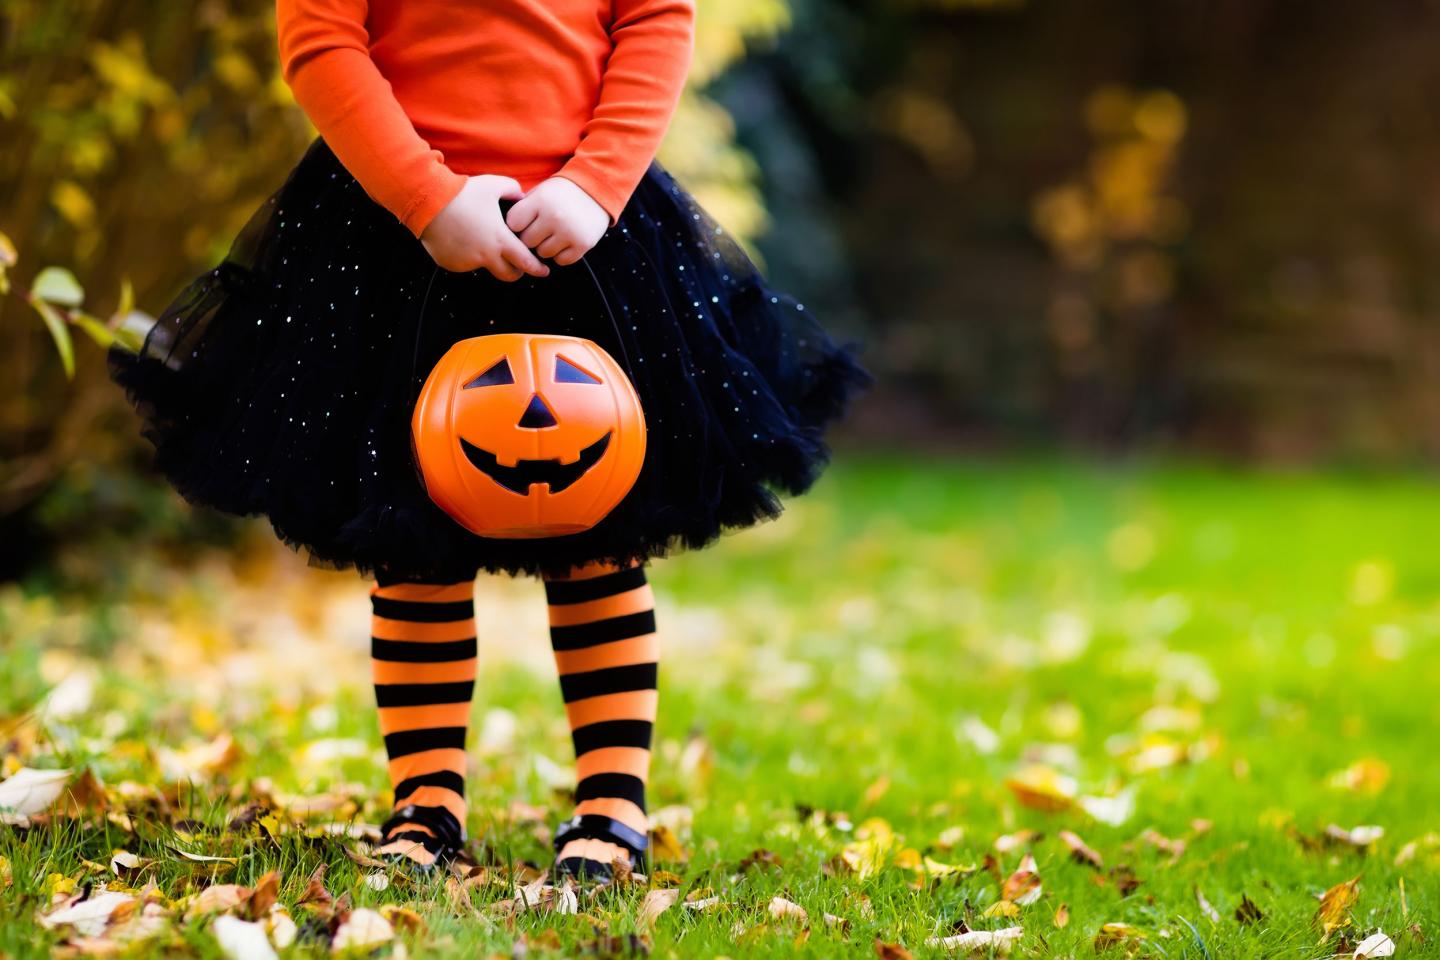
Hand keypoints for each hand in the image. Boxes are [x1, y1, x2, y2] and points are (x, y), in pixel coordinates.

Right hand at [420, 175, 549, 280]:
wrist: (429, 201)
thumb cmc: (463, 193)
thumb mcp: (494, 184)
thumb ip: (513, 190)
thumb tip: (521, 196)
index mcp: (500, 240)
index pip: (525, 262)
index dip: (537, 269)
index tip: (543, 271)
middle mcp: (485, 255)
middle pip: (508, 275)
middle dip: (517, 272)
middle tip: (518, 265)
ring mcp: (467, 262)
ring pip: (485, 268)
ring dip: (490, 261)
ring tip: (483, 242)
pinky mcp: (451, 263)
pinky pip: (464, 264)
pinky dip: (468, 257)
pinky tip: (463, 240)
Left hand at [505, 177, 609, 266]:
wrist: (596, 191)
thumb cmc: (561, 194)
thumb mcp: (540, 192)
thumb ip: (523, 209)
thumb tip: (505, 232)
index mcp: (541, 201)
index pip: (513, 224)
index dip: (517, 225)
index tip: (524, 221)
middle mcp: (554, 217)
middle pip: (527, 242)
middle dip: (531, 237)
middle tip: (541, 229)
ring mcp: (570, 232)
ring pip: (543, 253)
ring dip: (546, 247)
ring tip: (555, 233)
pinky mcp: (583, 244)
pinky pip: (561, 260)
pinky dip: (561, 254)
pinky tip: (565, 240)